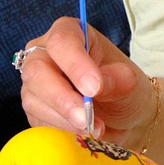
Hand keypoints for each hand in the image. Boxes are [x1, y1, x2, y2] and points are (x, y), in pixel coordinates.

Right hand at [17, 16, 155, 141]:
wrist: (121, 115)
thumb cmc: (123, 88)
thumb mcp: (129, 80)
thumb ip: (117, 80)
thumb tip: (100, 85)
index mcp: (69, 33)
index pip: (62, 41)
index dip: (75, 64)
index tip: (94, 88)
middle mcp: (45, 54)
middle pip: (37, 70)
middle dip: (63, 97)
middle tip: (86, 117)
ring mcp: (35, 82)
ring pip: (34, 99)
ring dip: (64, 118)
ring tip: (94, 127)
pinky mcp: (34, 109)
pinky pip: (37, 120)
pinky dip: (61, 129)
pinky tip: (81, 131)